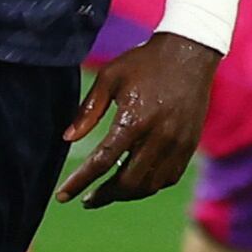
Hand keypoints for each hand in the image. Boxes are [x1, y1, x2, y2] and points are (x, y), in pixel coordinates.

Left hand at [55, 31, 215, 207]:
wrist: (189, 53)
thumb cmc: (144, 63)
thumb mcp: (109, 77)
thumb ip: (88, 110)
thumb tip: (68, 138)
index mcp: (135, 119)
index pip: (103, 161)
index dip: (80, 181)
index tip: (62, 195)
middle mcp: (159, 136)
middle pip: (128, 182)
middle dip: (104, 195)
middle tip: (86, 199)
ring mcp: (178, 144)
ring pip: (150, 185)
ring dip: (126, 194)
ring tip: (108, 192)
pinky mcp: (189, 145)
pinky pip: (168, 178)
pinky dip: (149, 186)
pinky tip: (135, 181)